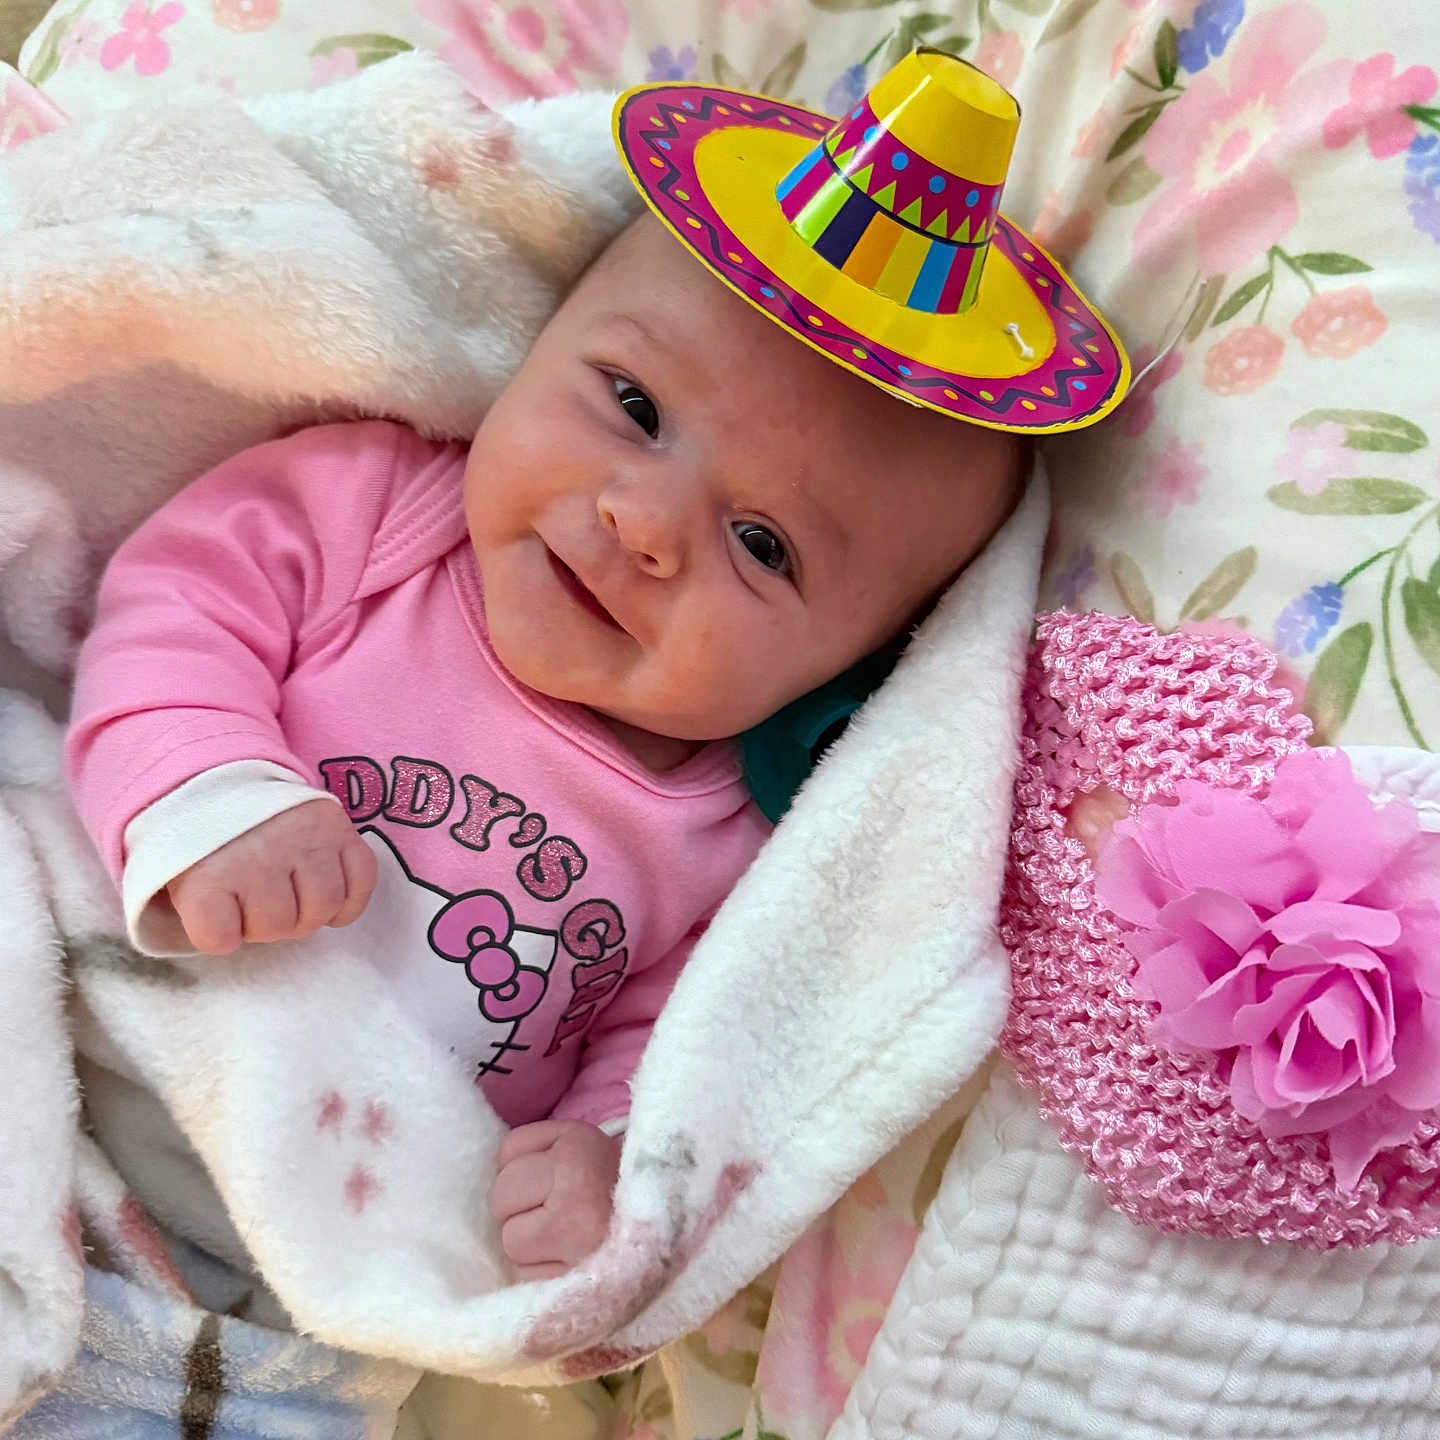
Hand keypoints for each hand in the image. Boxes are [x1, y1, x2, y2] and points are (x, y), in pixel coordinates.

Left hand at [165, 798, 375, 954]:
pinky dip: (349, 899)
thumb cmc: (206, 843)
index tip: (218, 911)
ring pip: (323, 906)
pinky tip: (331, 895)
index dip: (221, 933)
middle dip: (269, 922)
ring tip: (294, 896)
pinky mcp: (340, 830)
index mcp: (208, 872)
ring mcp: (304, 841)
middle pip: (278, 926)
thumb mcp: (180, 875)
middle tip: (258, 900)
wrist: (228, 777)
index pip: (219, 938)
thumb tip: (225, 942)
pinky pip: (362, 882)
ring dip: (310, 911)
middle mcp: (258, 856)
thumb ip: (196, 914)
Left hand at [489, 1120, 620, 1280]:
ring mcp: (574, 1238)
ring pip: (510, 1242)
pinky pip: (524, 1279)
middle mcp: (575, 1186)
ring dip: (529, 1247)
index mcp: (577, 1146)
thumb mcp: (583, 1147)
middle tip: (555, 1215)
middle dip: (519, 1209)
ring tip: (565, 1243)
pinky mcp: (571, 1283)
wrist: (670, 1232)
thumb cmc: (616, 1190)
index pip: (509, 1151)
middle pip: (502, 1197)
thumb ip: (537, 1151)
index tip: (552, 1180)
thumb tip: (490, 1175)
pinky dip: (538, 1277)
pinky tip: (568, 1267)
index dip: (524, 1169)